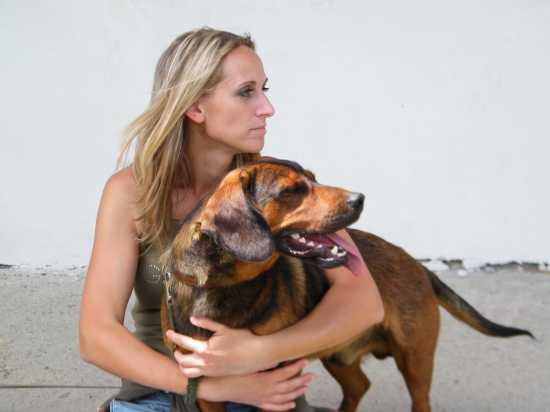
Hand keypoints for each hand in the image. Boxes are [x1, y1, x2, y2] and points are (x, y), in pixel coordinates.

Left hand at [166, 317, 277, 376]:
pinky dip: (191, 370)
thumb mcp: (223, 328)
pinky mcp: (214, 375)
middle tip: (176, 346)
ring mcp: (209, 371)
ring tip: (183, 357)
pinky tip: (195, 363)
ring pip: (187, 372)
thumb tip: (192, 319)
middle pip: (181, 360)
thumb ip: (206, 323)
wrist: (255, 355)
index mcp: (204, 349)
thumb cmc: (241, 340)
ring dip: (182, 365)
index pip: (183, 342)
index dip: (174, 336)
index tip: (169, 332)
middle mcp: (204, 362)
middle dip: (176, 353)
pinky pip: (197, 376)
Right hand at [199, 358, 313, 409]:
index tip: (305, 359)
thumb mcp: (246, 365)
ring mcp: (263, 399)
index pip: (285, 373)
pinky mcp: (258, 403)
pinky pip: (274, 408)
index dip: (296, 366)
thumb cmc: (231, 373)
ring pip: (284, 398)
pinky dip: (284, 407)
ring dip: (297, 393)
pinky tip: (292, 404)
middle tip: (312, 375)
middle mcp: (267, 391)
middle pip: (289, 386)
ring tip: (306, 388)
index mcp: (265, 380)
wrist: (219, 388)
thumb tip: (277, 358)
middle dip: (301, 380)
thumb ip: (263, 363)